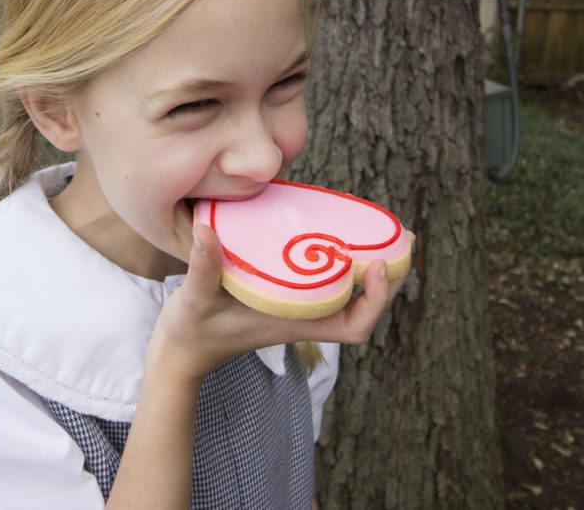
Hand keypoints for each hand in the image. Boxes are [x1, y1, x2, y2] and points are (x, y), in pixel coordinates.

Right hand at [147, 223, 404, 384]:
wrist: (182, 352)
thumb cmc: (192, 332)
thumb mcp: (195, 299)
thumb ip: (203, 268)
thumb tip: (208, 230)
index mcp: (295, 324)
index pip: (354, 326)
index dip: (375, 299)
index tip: (377, 264)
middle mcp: (304, 317)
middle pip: (363, 307)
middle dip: (388, 276)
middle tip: (402, 236)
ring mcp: (297, 309)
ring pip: (350, 294)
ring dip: (371, 267)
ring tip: (384, 231)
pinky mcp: (286, 298)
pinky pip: (328, 282)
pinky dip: (343, 261)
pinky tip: (339, 234)